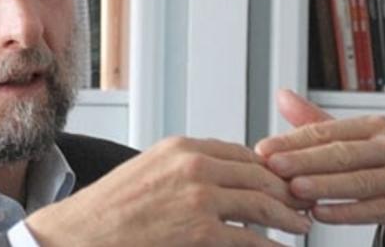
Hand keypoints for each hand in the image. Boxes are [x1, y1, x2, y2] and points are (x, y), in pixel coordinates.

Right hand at [27, 136, 311, 246]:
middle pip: (259, 174)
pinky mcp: (201, 231)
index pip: (241, 152)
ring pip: (263, 203)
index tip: (282, 181)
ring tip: (302, 225)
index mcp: (181, 147)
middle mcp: (193, 164)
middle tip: (304, 203)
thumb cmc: (110, 209)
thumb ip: (184, 168)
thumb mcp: (148, 171)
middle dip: (287, 190)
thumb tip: (218, 177)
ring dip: (289, 216)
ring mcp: (199, 196)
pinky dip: (272, 246)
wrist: (80, 235)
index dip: (268, 169)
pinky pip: (251, 239)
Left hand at [255, 89, 384, 246]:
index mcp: (375, 126)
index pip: (326, 131)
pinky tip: (321, 215)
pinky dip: (347, 212)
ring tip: (295, 189)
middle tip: (274, 166)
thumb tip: (282, 96)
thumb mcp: (352, 145)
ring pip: (360, 181)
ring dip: (324, 186)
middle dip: (304, 160)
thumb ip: (316, 124)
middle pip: (343, 153)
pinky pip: (377, 208)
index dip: (292, 141)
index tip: (263, 149)